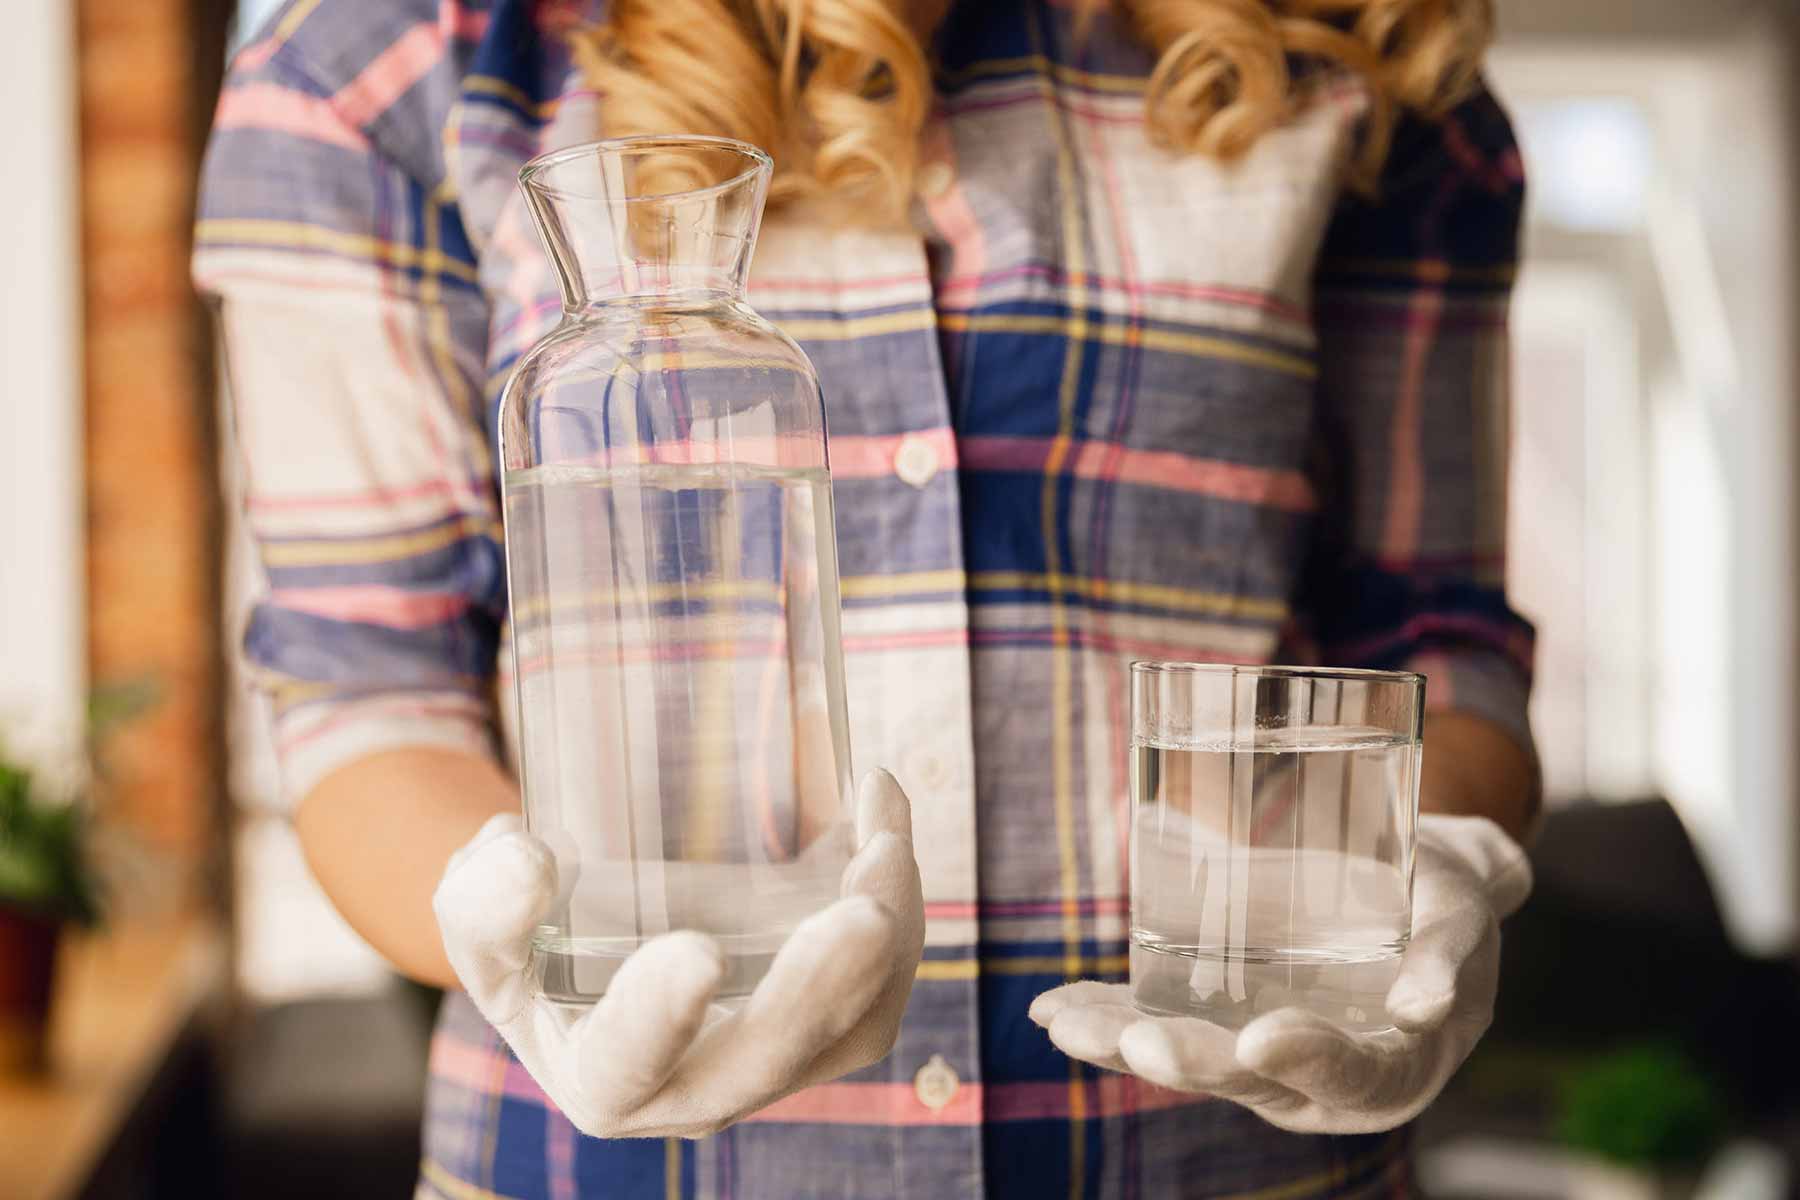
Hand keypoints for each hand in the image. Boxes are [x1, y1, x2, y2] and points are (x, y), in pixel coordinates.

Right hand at [432, 769, 924, 1138]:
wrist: (596, 946)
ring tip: (885, 837)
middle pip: (773, 1057)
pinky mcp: (825, 1028)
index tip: (695, 950)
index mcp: (604, 1078)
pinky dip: (898, 905)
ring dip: (887, 939)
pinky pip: (882, 988)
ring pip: (853, 1027)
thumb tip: (527, 858)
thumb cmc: (533, 939)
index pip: (630, 1064)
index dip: (662, 1016)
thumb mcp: (479, 924)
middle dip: (824, 985)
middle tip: (860, 908)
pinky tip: (881, 816)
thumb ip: (481, 901)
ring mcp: (773, 1066)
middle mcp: (696, 1092)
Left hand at [1029, 813, 1531, 1133]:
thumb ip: (1443, 958)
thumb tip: (1424, 1006)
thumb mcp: (1460, 920)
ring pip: (1189, 1058)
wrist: (1412, 895)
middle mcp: (1317, 1081)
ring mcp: (1260, 1059)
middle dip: (1189, 1061)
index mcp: (1391, 1069)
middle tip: (1137, 1042)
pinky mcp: (1220, 1026)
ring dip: (1121, 1044)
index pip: (1349, 1076)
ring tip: (1064, 1025)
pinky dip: (1107, 1020)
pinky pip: (1160, 1029)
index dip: (1306, 1060)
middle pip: (1250, 1078)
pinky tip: (1052, 1012)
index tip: (1259, 1039)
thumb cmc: (1444, 907)